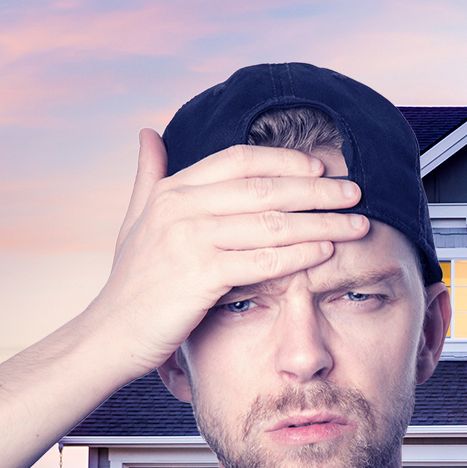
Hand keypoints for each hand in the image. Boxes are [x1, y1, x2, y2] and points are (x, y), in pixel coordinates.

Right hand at [88, 129, 366, 375]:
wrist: (111, 335)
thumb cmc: (133, 281)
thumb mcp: (136, 221)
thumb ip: (148, 176)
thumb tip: (149, 133)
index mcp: (171, 190)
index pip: (240, 160)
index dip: (285, 161)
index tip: (322, 167)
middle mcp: (179, 207)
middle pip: (265, 188)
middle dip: (317, 190)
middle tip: (354, 192)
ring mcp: (188, 240)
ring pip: (272, 223)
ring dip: (321, 222)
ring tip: (355, 224)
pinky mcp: (199, 275)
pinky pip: (263, 260)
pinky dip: (299, 254)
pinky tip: (326, 252)